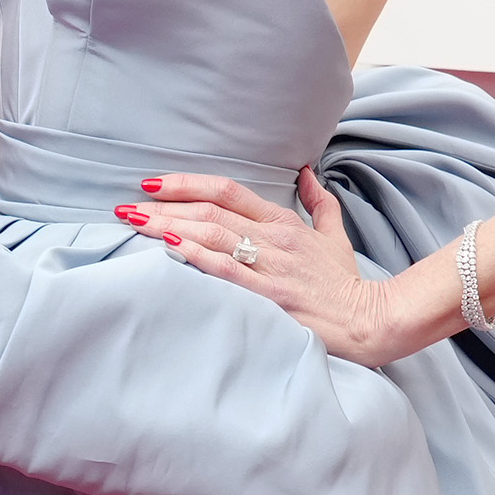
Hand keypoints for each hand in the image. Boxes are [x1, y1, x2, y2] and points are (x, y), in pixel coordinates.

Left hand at [119, 167, 415, 369]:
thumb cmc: (346, 283)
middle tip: (125, 207)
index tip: (152, 183)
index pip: (228, 191)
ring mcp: (271, 266)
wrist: (369, 321)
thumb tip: (307, 173)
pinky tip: (169, 247)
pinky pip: (227, 270)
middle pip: (210, 211)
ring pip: (212, 235)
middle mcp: (274, 239)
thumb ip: (319, 202)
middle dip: (163, 206)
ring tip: (133, 223)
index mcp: (284, 222)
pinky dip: (196, 255)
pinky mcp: (270, 295)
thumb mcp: (335, 236)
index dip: (187, 183)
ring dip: (168, 227)